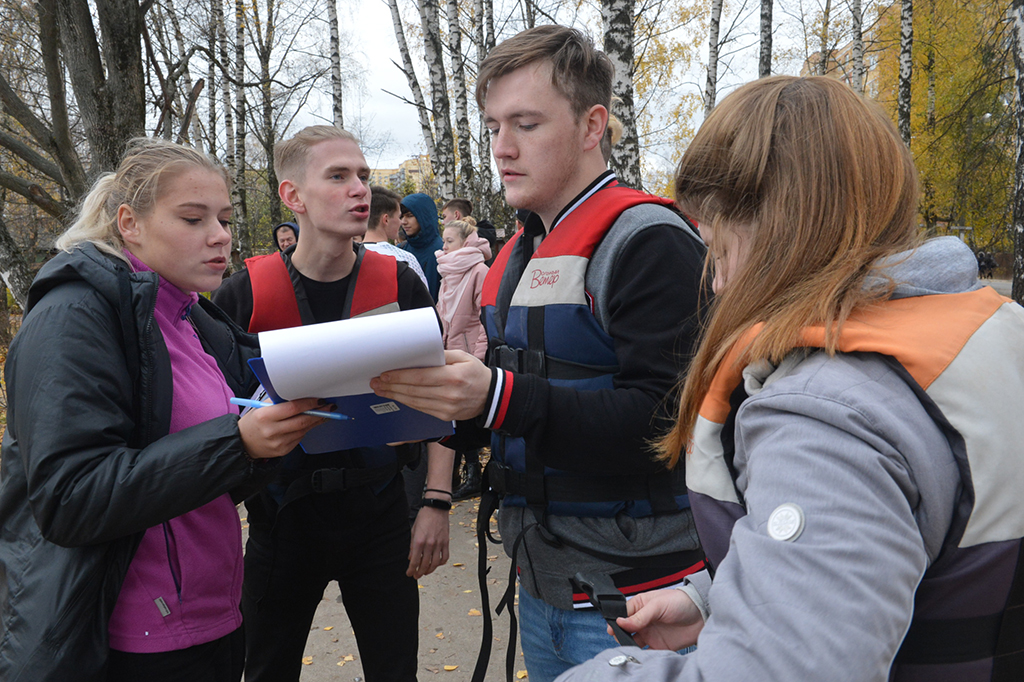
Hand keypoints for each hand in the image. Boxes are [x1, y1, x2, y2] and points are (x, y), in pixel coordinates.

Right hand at [237, 398, 327, 459]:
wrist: (244, 443)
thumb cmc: (255, 421)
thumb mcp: (261, 407)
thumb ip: (280, 400)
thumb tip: (301, 393)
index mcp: (265, 416)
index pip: (292, 408)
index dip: (309, 403)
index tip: (319, 400)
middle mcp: (271, 430)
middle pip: (302, 421)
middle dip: (319, 413)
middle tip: (329, 407)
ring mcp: (278, 442)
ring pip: (303, 430)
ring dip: (316, 421)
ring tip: (323, 414)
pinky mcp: (283, 450)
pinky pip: (299, 438)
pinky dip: (305, 430)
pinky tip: (307, 424)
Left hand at [370, 350, 491, 421]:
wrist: (491, 396)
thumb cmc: (476, 373)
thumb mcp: (462, 357)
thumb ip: (440, 355)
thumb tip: (418, 354)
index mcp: (453, 377)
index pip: (420, 377)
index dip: (400, 377)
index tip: (385, 374)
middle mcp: (449, 394)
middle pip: (413, 391)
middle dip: (391, 386)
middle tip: (376, 383)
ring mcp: (446, 408)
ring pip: (414, 402)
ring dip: (395, 396)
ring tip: (382, 390)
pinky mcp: (444, 416)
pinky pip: (421, 409)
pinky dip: (407, 403)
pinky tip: (398, 397)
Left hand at [407, 504, 449, 577]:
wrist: (436, 508)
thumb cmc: (423, 517)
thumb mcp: (414, 530)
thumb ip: (412, 545)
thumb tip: (411, 557)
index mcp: (419, 541)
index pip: (414, 561)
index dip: (411, 570)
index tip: (409, 574)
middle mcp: (429, 544)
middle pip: (424, 565)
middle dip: (419, 573)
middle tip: (416, 576)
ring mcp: (439, 544)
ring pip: (435, 563)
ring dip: (430, 570)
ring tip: (425, 572)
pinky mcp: (446, 542)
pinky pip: (445, 557)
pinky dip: (441, 563)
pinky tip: (437, 564)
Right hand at [607, 588, 703, 650]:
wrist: (702, 615)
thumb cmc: (681, 602)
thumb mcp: (658, 605)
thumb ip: (639, 616)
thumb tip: (620, 622)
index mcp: (640, 605)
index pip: (622, 614)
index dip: (616, 622)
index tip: (614, 629)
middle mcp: (643, 620)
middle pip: (625, 630)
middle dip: (621, 635)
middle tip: (623, 639)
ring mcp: (650, 634)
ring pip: (633, 643)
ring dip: (630, 646)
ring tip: (631, 648)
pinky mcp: (659, 646)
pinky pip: (646, 653)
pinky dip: (642, 655)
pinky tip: (642, 654)